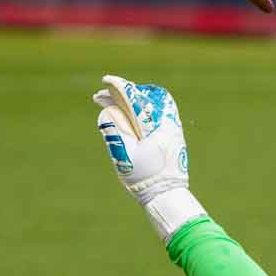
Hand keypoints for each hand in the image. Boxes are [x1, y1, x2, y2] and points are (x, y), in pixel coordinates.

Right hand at [92, 75, 189, 204]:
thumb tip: (107, 110)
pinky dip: (141, 109)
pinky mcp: (172, 134)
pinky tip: (129, 112)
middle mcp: (169, 123)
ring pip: (152, 103)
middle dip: (122, 94)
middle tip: (102, 94)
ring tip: (113, 101)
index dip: (119, 88)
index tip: (106, 81)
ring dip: (132, 100)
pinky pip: (157, 113)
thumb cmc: (145, 178)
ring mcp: (173, 127)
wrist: (166, 194)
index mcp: (158, 126)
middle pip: (143, 98)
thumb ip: (115, 132)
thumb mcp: (124, 156)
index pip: (136, 99)